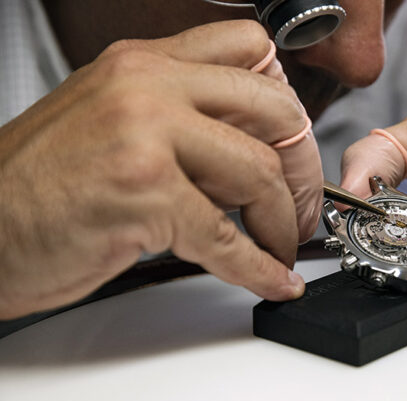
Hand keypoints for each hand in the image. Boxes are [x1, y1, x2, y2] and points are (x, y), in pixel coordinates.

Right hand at [0, 20, 322, 319]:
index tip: (291, 149)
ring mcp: (144, 135)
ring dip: (281, 223)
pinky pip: (228, 237)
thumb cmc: (42, 186)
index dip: (284, 106)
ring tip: (279, 248)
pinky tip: (271, 279)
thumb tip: (253, 150)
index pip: (250, 51)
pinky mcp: (143, 192)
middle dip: (300, 169)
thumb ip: (181, 121)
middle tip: (299, 206)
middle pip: (272, 110)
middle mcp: (146, 86)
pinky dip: (259, 267)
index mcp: (142, 63)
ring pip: (258, 172)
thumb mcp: (113, 123)